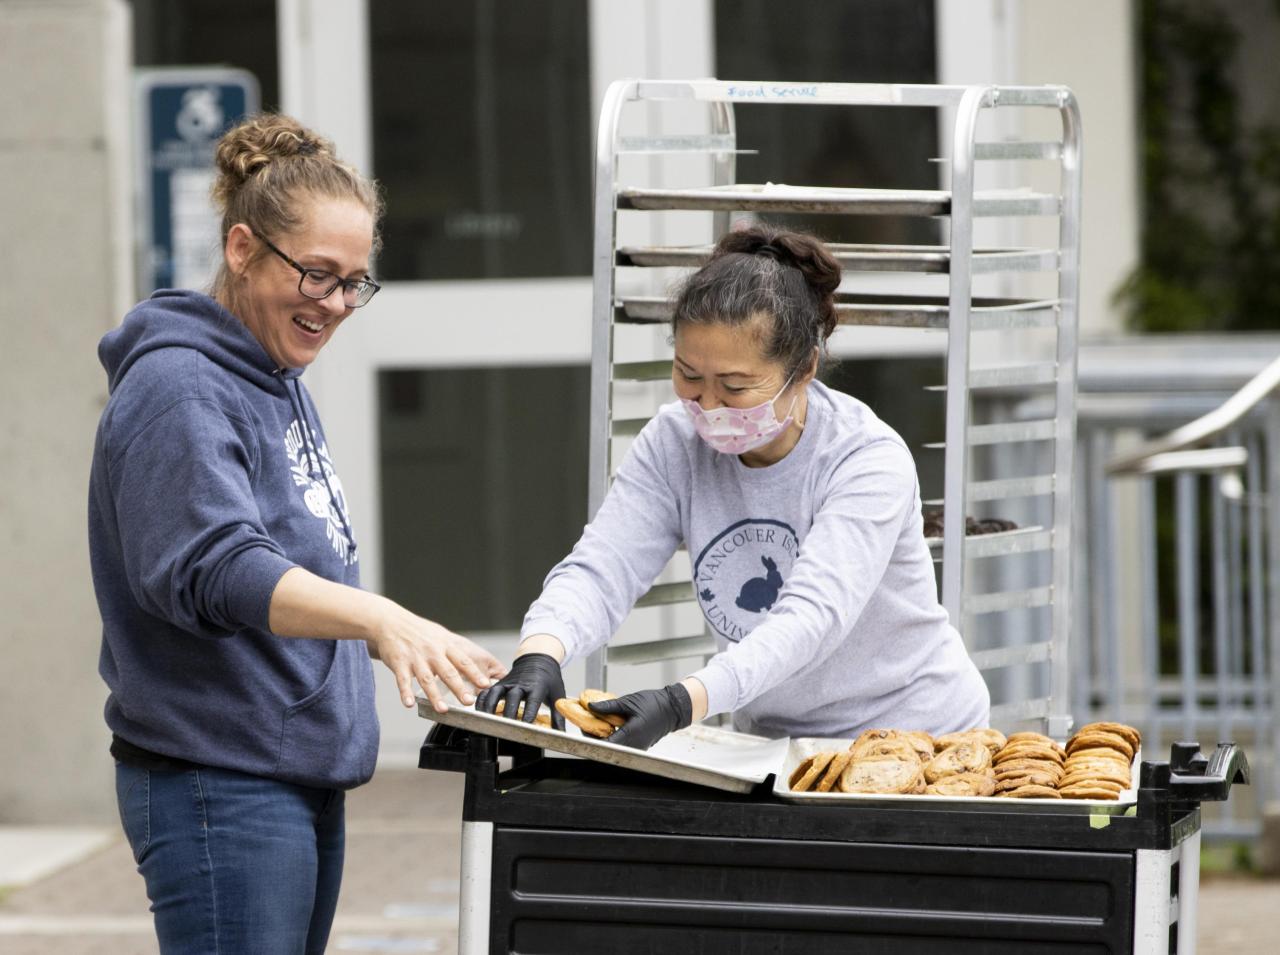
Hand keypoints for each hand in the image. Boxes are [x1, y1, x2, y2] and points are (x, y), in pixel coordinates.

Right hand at [368, 602, 502, 712]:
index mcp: (446, 645)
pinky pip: (402, 680)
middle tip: (468, 701)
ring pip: (427, 679)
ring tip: (442, 709)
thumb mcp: (443, 637)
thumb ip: (460, 652)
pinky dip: (405, 692)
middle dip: (459, 687)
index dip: (475, 673)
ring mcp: (416, 658)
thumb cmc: (421, 633)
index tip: (485, 684)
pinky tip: (409, 703)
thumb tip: (484, 664)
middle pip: (448, 671)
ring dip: (434, 695)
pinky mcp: (399, 663)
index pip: (463, 661)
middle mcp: (433, 652)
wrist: (392, 623)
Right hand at [475, 653, 565, 729]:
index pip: (532, 702)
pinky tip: (480, 714)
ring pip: (495, 694)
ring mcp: (508, 683)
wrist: (538, 659)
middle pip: (512, 699)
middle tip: (505, 730)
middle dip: (508, 715)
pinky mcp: (499, 683)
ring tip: (487, 723)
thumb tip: (562, 735)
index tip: (525, 727)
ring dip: (490, 708)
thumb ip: (558, 717)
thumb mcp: (557, 695)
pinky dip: (481, 702)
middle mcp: (521, 684)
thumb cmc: (549, 679)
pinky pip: (486, 692)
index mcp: (537, 687)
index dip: (528, 715)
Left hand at [587, 683, 691, 749]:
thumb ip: (608, 706)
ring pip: (613, 746)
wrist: (672, 708)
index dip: (590, 736)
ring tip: (595, 721)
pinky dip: (611, 736)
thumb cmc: (654, 704)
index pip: (604, 743)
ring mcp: (636, 748)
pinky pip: (620, 744)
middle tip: (585, 721)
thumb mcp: (628, 702)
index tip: (581, 726)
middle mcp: (633, 746)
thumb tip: (590, 707)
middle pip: (606, 746)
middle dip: (593, 735)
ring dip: (602, 736)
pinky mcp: (637, 746)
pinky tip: (607, 725)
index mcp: (631, 735)